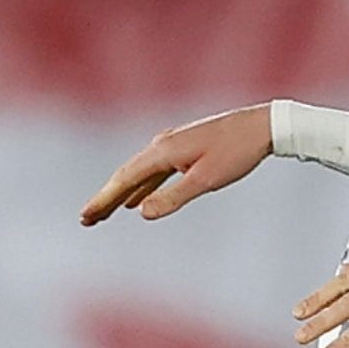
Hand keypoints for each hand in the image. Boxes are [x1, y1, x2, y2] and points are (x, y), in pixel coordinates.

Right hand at [79, 103, 271, 225]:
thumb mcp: (206, 180)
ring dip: (121, 194)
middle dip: (106, 199)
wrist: (263, 126)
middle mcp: (161, 144)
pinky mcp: (184, 148)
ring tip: (105, 214)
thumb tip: (142, 212)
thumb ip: (173, 197)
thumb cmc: (237, 153)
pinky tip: (136, 200)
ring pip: (139, 174)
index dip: (103, 200)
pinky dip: (142, 186)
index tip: (85, 217)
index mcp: (163, 151)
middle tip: (87, 220)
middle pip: (126, 176)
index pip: (124, 179)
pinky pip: (155, 171)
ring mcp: (172, 145)